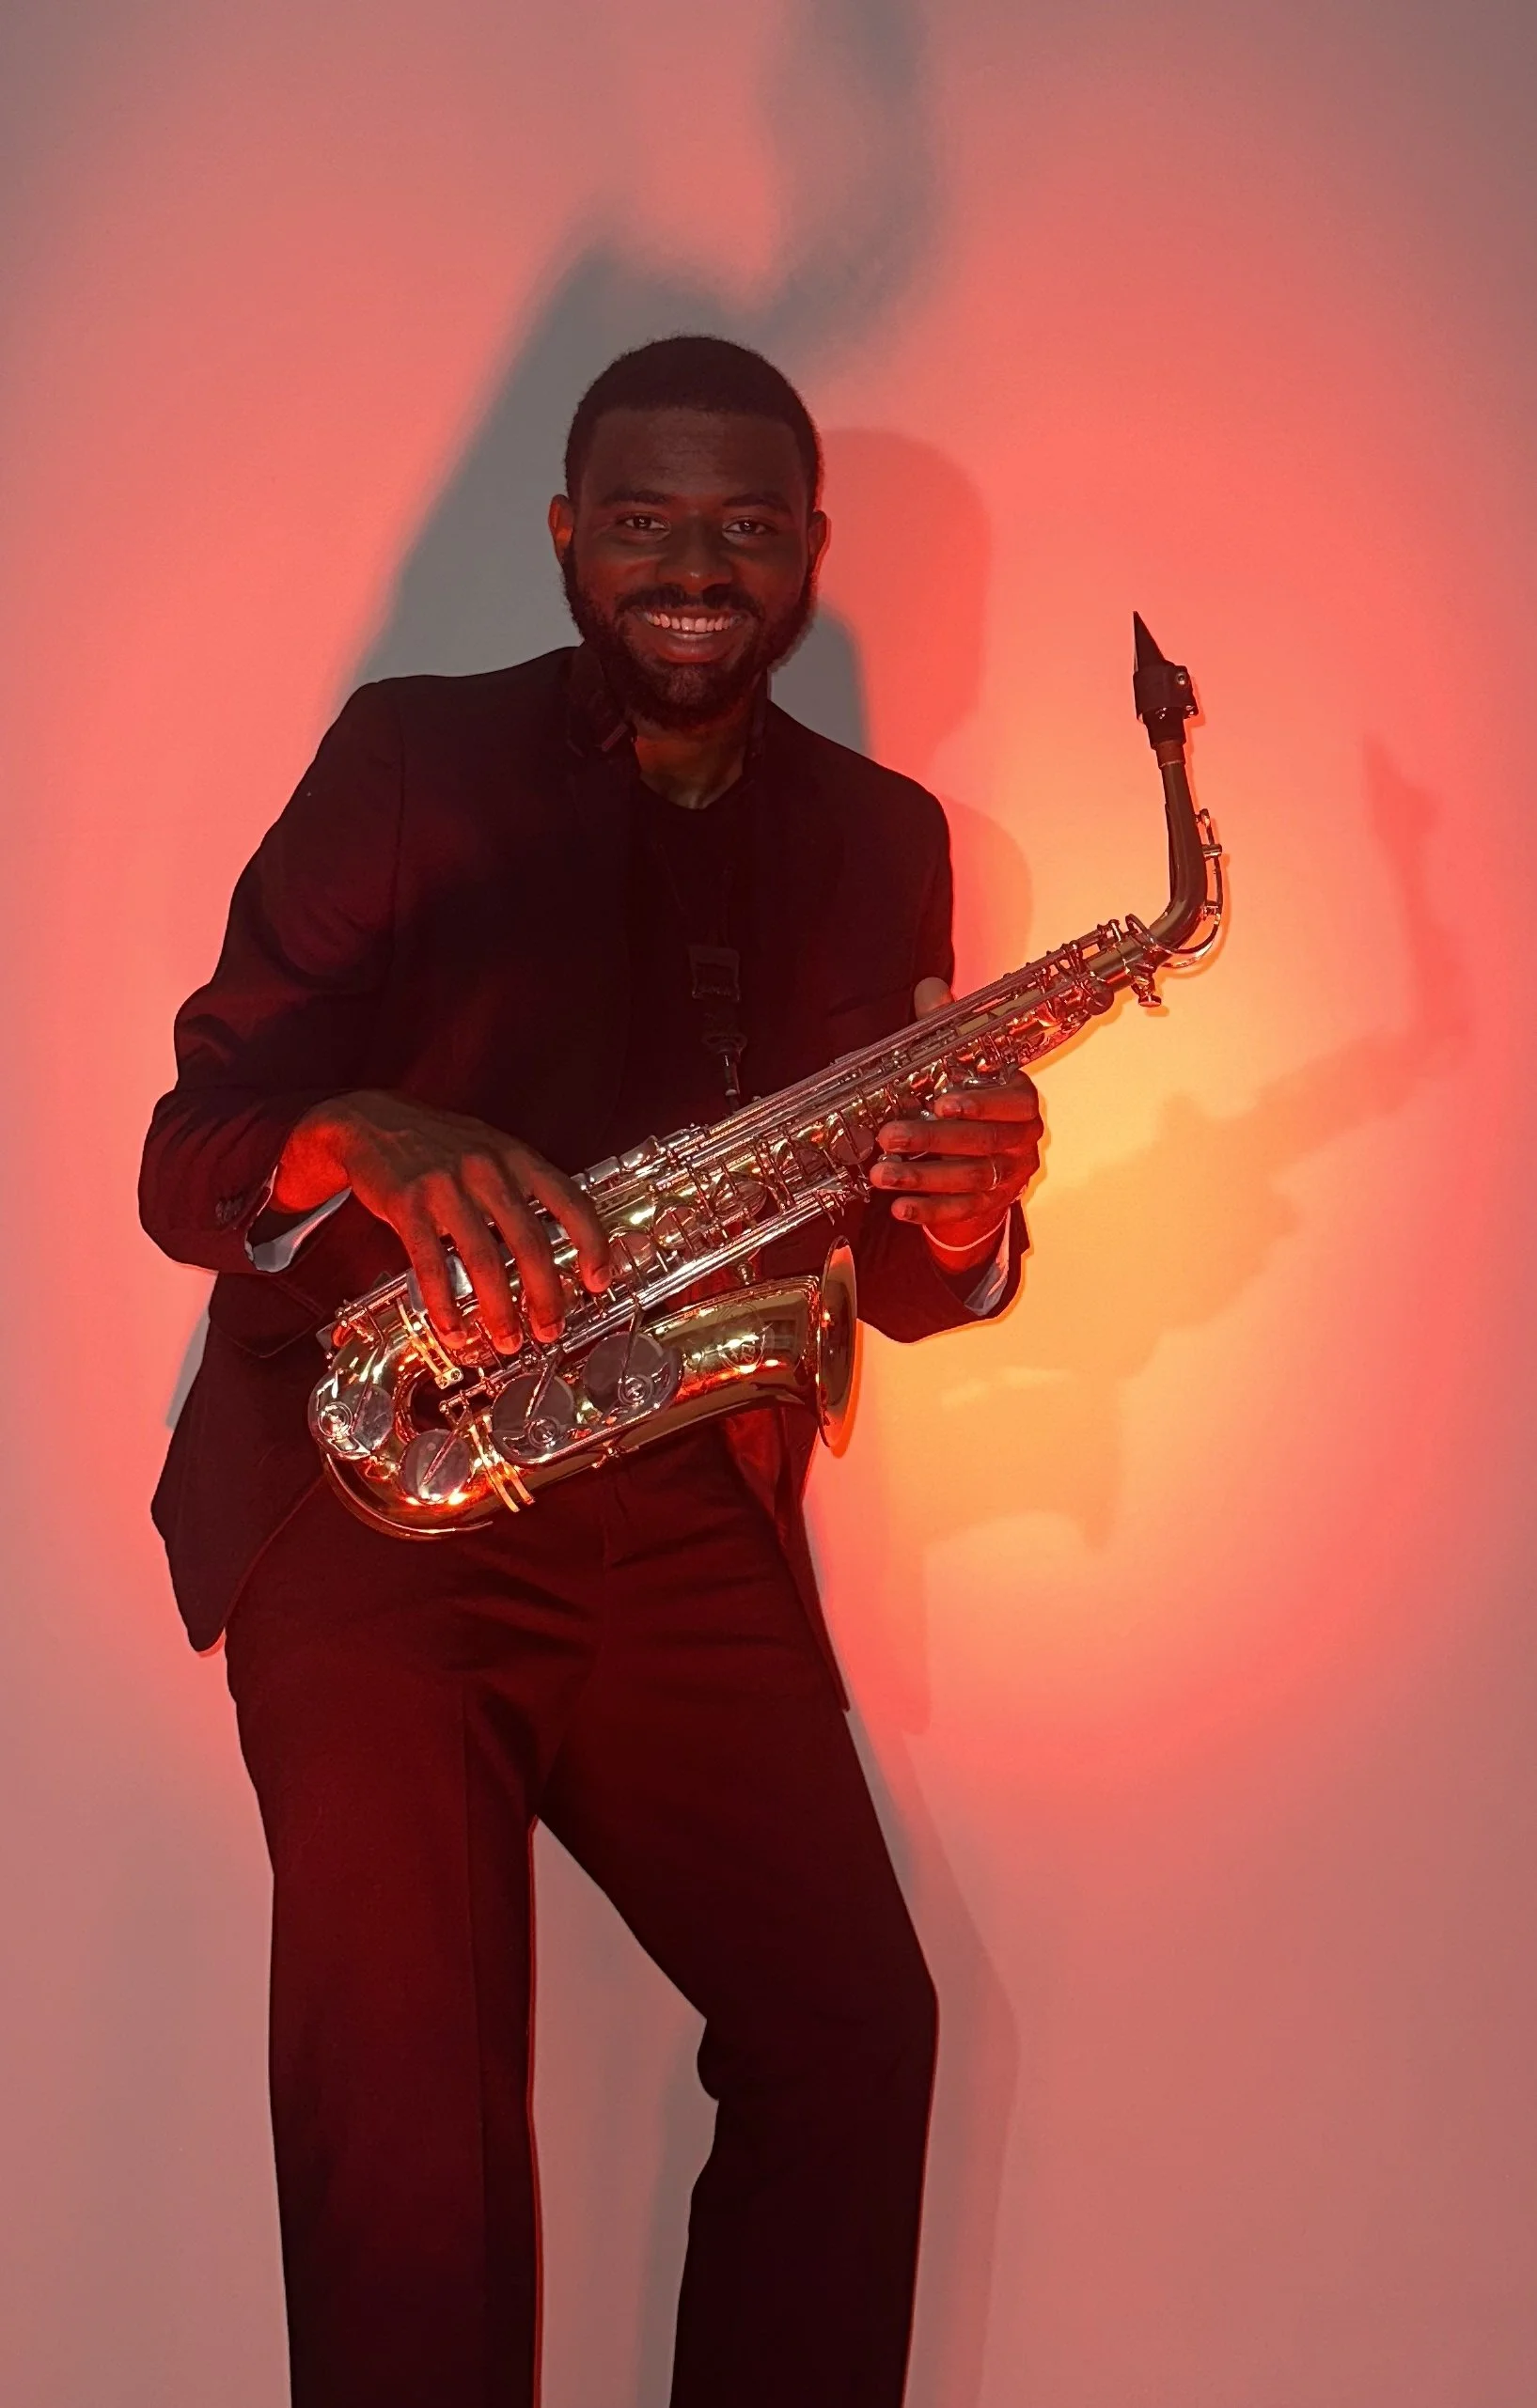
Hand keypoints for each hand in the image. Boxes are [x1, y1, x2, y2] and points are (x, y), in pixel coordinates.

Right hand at [274, 1090, 609, 1352]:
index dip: (593, 1244)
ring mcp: (448, 1186)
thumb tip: (560, 1239)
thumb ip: (525, 1188)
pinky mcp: (408, 1204)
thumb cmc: (441, 1144)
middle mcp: (489, 1170)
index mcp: (518, 1158)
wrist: (372, 1122)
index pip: (572, 1201)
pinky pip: (431, 1263)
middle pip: (531, 1242)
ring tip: (507, 1339)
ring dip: (499, 1308)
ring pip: (485, 1259)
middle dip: (546, 1295)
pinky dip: (444, 1301)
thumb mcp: (493, 1151)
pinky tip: (452, 1327)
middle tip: (550, 1329)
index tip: (599, 1280)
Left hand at [867, 979, 1043, 1265]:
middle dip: (932, 1140)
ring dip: (922, 1177)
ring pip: (969, 1179)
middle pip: (983, 1142)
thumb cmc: (973, 1104)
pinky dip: (929, 1210)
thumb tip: (930, 989)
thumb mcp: (962, 1066)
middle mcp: (1022, 1138)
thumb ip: (948, 1030)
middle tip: (888, 1137)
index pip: (1010, 1101)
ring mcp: (1009, 1175)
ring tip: (882, 1174)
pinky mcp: (992, 1204)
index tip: (941, 1103)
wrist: (989, 1162)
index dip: (979, 1104)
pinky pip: (962, 1210)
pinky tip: (899, 1207)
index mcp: (1020, 1099)